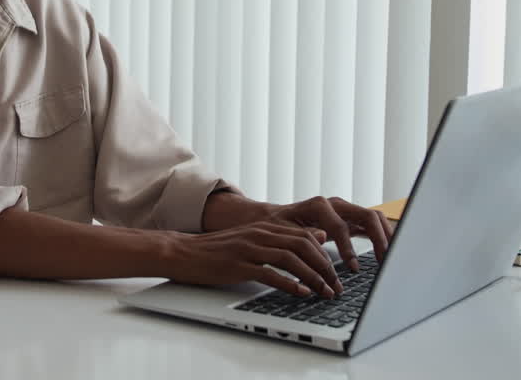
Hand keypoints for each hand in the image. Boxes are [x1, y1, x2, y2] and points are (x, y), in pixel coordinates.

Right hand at [161, 222, 343, 297]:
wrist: (184, 252)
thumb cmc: (218, 250)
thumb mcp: (253, 238)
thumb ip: (283, 237)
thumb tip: (319, 236)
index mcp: (264, 227)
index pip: (305, 236)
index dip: (325, 255)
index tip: (335, 273)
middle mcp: (259, 234)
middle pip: (303, 245)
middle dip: (324, 267)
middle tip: (336, 286)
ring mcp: (248, 249)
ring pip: (290, 259)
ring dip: (312, 277)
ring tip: (324, 292)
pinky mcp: (238, 265)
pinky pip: (269, 274)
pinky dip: (288, 284)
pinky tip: (300, 293)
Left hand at [267, 196, 392, 271]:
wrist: (273, 219)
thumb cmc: (276, 227)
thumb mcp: (284, 232)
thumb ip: (304, 235)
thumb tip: (323, 238)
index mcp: (319, 206)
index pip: (342, 226)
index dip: (349, 248)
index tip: (354, 269)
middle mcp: (336, 205)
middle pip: (368, 216)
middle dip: (380, 239)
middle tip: (386, 262)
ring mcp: (345, 211)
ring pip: (374, 218)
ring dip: (386, 236)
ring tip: (392, 258)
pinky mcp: (350, 220)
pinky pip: (372, 225)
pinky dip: (383, 236)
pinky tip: (389, 252)